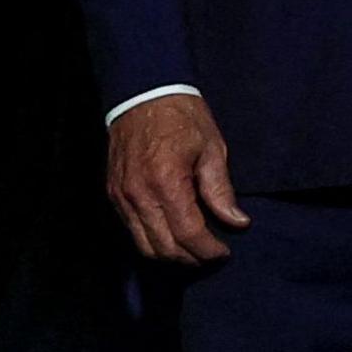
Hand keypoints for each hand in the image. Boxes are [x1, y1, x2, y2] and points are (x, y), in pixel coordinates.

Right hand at [107, 93, 250, 262]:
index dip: (208, 250)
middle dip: (191, 259)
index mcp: (166, 181)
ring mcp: (122, 196)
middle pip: (164, 248)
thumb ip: (220, 190)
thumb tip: (237, 221)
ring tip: (192, 249)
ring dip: (170, 255)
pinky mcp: (114, 194)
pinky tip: (171, 233)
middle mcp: (139, 194)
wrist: (143, 92)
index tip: (224, 252)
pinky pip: (132, 230)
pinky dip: (152, 240)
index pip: (188, 234)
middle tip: (210, 255)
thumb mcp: (211, 147)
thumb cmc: (181, 116)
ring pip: (144, 246)